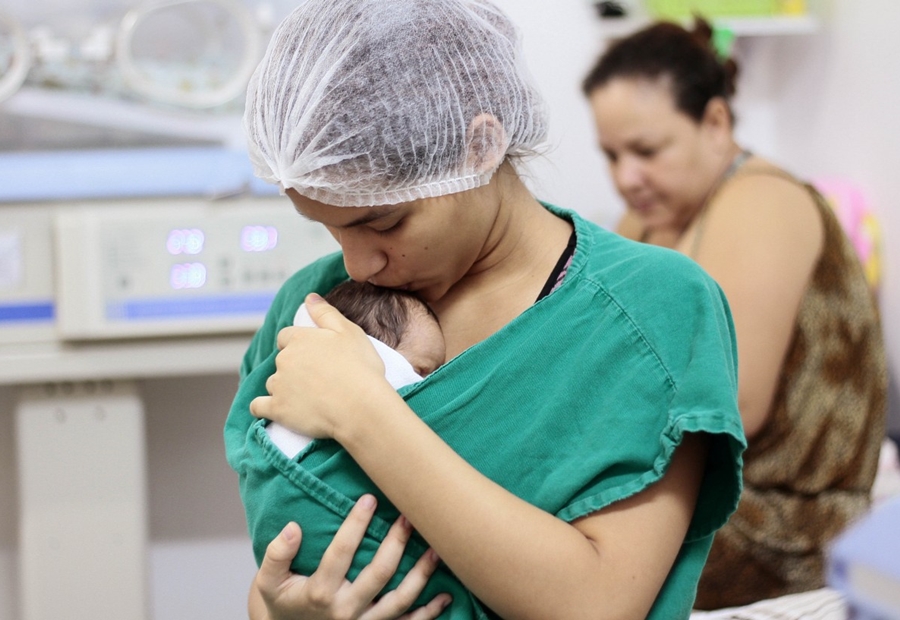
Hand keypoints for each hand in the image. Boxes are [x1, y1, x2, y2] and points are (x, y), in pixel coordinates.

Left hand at [249, 293, 393, 438]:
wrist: (360, 406)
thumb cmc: (359, 368)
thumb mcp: (349, 332)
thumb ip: (325, 312)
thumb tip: (309, 297)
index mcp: (299, 339)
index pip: (286, 337)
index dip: (297, 346)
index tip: (312, 356)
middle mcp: (284, 359)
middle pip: (280, 361)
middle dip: (293, 368)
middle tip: (317, 379)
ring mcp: (279, 385)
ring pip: (273, 383)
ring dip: (283, 388)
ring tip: (307, 399)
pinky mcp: (277, 409)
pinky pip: (257, 406)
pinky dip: (263, 407)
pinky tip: (276, 410)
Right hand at [249, 494, 450, 619]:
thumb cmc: (281, 602)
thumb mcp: (268, 581)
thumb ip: (276, 554)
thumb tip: (293, 528)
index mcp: (319, 593)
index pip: (341, 553)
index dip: (355, 524)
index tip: (369, 499)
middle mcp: (345, 611)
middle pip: (378, 574)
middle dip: (396, 543)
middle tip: (409, 516)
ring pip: (399, 600)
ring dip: (421, 575)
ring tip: (435, 549)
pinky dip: (428, 613)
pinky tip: (445, 596)